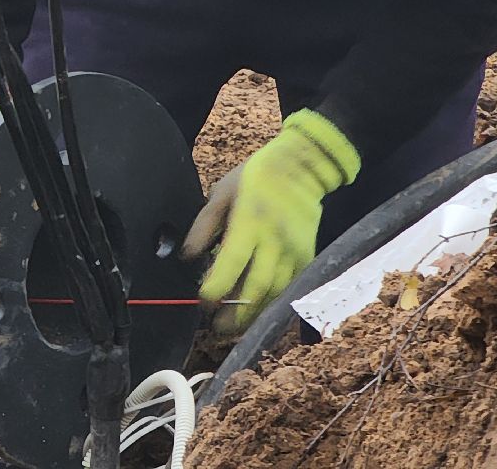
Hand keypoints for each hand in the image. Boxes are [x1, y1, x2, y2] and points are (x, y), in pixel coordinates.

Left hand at [181, 109, 359, 332]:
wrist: (301, 168)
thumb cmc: (254, 177)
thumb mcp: (221, 193)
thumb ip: (204, 227)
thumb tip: (188, 257)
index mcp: (250, 222)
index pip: (232, 263)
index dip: (216, 287)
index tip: (203, 301)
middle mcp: (275, 240)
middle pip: (256, 287)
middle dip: (236, 313)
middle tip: (216, 328)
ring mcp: (295, 250)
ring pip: (275, 293)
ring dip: (254, 314)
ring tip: (234, 327)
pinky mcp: (307, 256)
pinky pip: (291, 288)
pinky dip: (274, 304)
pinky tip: (258, 313)